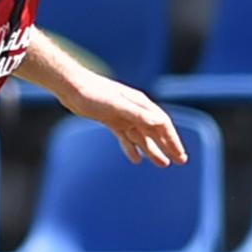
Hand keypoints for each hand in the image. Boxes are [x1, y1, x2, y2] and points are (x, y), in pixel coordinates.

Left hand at [62, 73, 186, 167]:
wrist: (70, 87)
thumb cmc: (93, 93)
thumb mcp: (116, 104)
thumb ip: (137, 113)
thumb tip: (159, 121)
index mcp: (140, 104)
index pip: (163, 124)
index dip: (173, 140)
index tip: (180, 155)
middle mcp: (134, 110)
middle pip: (156, 131)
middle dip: (168, 146)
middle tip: (180, 161)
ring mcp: (122, 115)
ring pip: (142, 136)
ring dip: (152, 149)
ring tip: (163, 164)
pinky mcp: (110, 120)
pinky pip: (125, 136)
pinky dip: (131, 147)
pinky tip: (135, 159)